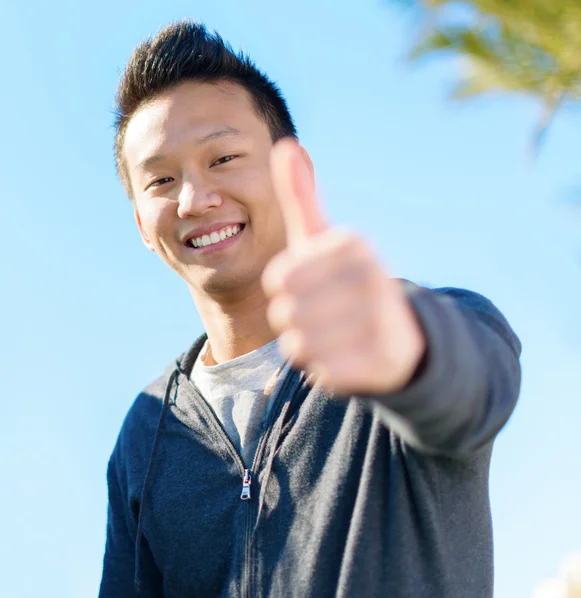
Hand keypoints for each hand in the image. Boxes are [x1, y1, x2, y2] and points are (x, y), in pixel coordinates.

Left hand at [261, 138, 425, 395]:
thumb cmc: (345, 283)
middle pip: (285, 313)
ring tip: (335, 337)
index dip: (285, 291)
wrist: (399, 335)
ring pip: (301, 346)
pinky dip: (326, 371)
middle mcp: (373, 276)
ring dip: (309, 347)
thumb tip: (286, 144)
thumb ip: (302, 196)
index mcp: (353, 243)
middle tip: (324, 316)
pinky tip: (348, 358)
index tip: (312, 286)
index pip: (278, 278)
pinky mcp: (386, 361)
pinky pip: (323, 374)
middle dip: (295, 321)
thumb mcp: (323, 239)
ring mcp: (383, 320)